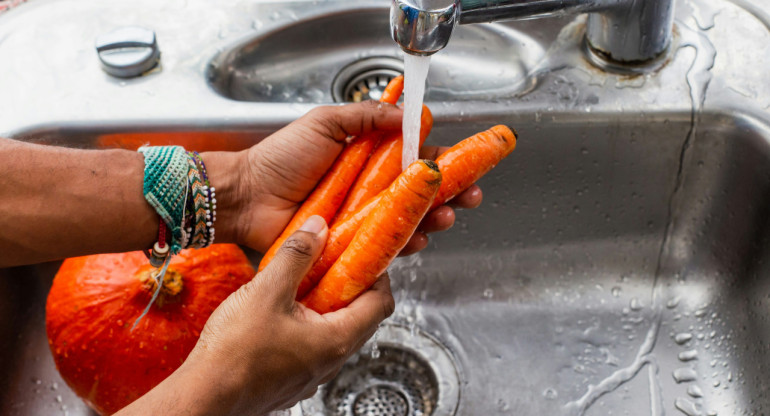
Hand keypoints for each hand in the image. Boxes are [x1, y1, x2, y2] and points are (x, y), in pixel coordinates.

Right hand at [116, 216, 394, 415]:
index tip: (363, 254)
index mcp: (337, 339)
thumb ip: (296, 255)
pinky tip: (281, 310)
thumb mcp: (267, 291)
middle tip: (333, 262)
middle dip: (350, 286)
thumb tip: (318, 228)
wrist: (204, 397)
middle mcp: (331, 361)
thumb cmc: (235, 354)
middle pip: (361, 317)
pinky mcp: (292, 379)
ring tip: (304, 282)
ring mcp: (312, 373)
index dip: (378, 274)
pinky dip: (307, 323)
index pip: (382, 302)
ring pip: (335, 331)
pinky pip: (312, 345)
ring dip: (327, 305)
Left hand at [215, 101, 481, 253]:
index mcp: (367, 157)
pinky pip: (385, 247)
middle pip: (419, 193)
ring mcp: (361, 219)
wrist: (248, 197)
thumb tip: (406, 113)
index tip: (465, 164)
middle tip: (469, 197)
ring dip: (434, 220)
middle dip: (450, 196)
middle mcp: (368, 188)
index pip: (413, 158)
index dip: (441, 162)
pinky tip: (418, 240)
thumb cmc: (280, 159)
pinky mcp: (351, 245)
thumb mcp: (325, 122)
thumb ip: (366, 115)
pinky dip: (405, 246)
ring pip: (408, 221)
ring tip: (445, 218)